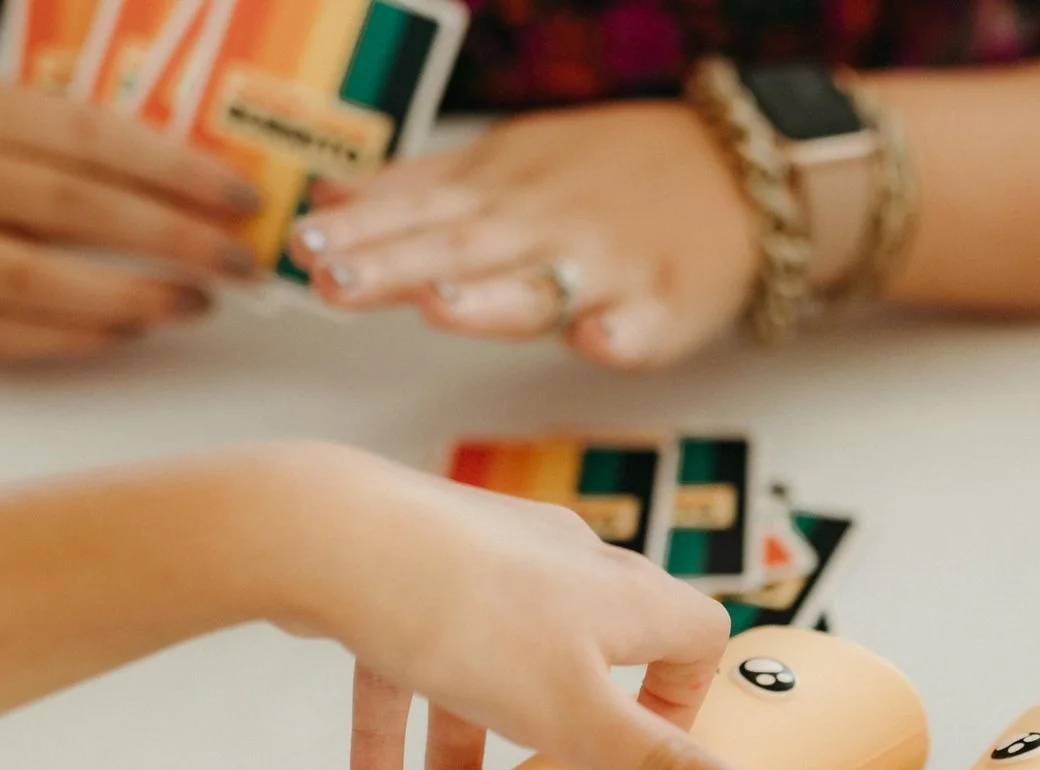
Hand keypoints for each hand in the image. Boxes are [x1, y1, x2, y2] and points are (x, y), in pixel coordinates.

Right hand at [0, 64, 260, 359]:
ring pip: (41, 281)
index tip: (239, 199)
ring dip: (133, 297)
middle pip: (79, 211)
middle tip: (240, 263)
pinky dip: (71, 336)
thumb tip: (182, 188)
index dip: (178, 173)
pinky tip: (125, 330)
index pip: (93, 139)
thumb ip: (59, 135)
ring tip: (194, 302)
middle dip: (177, 240)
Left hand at [277, 448, 764, 769]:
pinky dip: (401, 724)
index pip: (696, 631)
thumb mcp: (574, 716)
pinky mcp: (410, 572)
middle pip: (596, 650)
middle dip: (576, 725)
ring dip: (476, 738)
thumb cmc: (462, 618)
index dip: (689, 696)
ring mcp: (484, 563)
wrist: (322, 534)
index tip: (653, 752)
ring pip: (496, 662)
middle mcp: (562, 567)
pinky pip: (416, 658)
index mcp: (621, 595)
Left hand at [285, 103, 756, 367]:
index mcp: (502, 192)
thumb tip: (326, 201)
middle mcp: (547, 226)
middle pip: (463, 249)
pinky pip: (643, 325)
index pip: (419, 211)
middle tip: (333, 282)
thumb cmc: (613, 176)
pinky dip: (623, 331)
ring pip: (544, 286)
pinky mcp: (665, 308)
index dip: (360, 231)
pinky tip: (599, 339)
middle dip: (396, 266)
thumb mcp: (508, 161)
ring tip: (440, 306)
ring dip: (495, 298)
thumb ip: (418, 188)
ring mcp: (608, 267)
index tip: (302, 246)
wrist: (738, 175)